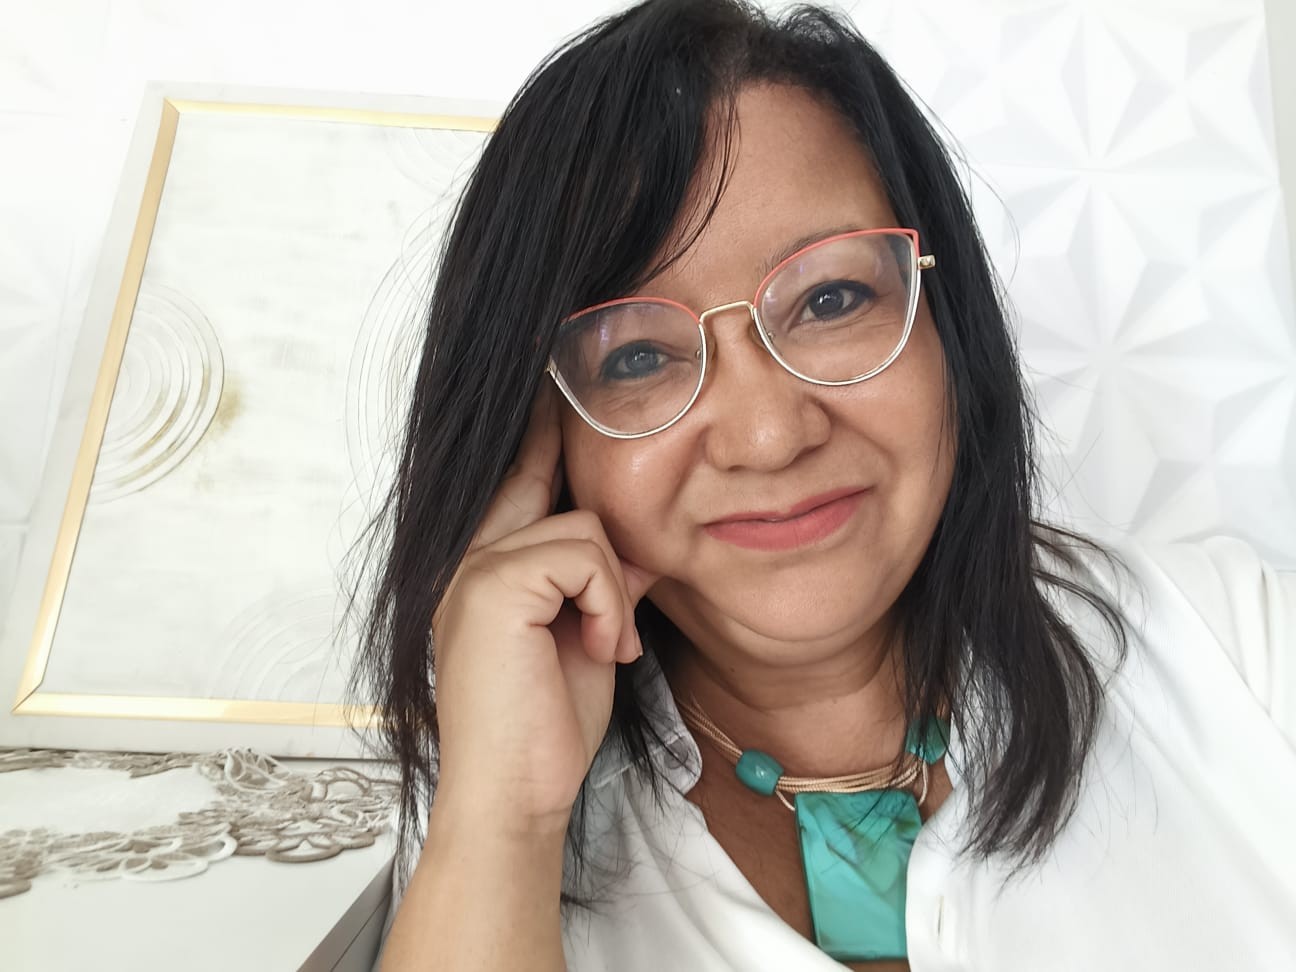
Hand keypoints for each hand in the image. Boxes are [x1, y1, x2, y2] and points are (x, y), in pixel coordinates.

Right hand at [429, 384, 658, 834]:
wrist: (514, 797)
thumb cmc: (546, 730)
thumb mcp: (586, 640)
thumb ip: (602, 586)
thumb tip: (643, 548)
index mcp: (485, 572)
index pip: (516, 483)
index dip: (539, 437)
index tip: (556, 386)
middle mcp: (469, 560)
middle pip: (546, 484)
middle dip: (582, 485)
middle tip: (598, 484)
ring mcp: (474, 571)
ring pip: (582, 527)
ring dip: (614, 590)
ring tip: (608, 646)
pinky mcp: (494, 586)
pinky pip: (584, 555)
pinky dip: (609, 604)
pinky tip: (603, 650)